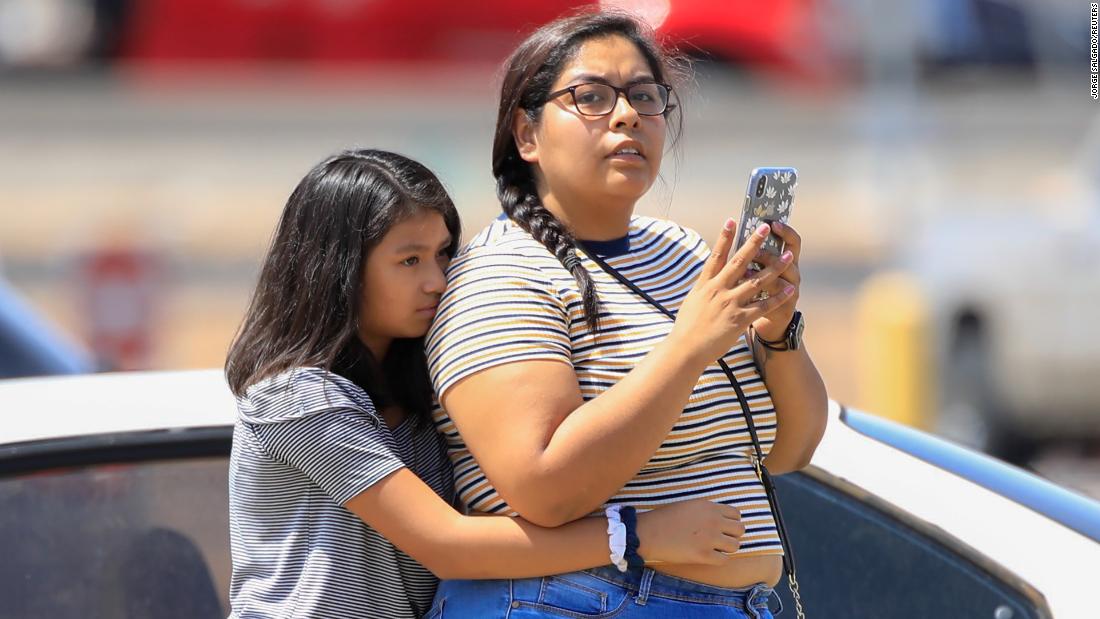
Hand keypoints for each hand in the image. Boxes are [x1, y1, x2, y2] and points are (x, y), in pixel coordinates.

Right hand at [635, 498, 744, 565]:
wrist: (649, 533)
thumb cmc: (664, 518)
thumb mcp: (688, 506)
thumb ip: (706, 511)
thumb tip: (721, 520)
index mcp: (709, 507)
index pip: (736, 514)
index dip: (732, 522)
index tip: (724, 527)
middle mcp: (714, 521)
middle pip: (740, 530)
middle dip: (732, 535)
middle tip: (721, 539)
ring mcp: (710, 539)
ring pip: (735, 546)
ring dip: (727, 548)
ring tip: (715, 549)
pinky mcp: (704, 555)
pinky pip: (724, 560)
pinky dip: (718, 559)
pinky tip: (708, 557)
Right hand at [669, 218, 796, 363]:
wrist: (685, 349)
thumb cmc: (687, 327)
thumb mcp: (693, 300)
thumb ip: (704, 286)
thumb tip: (709, 275)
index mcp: (705, 284)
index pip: (716, 255)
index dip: (725, 237)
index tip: (732, 220)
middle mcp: (718, 290)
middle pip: (739, 262)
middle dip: (754, 243)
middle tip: (766, 227)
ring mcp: (729, 304)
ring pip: (757, 281)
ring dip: (775, 267)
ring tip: (789, 255)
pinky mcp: (739, 320)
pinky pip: (763, 306)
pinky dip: (777, 297)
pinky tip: (789, 289)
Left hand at [749, 221, 801, 341]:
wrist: (770, 321)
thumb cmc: (761, 290)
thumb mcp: (758, 270)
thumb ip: (752, 255)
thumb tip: (739, 231)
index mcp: (787, 260)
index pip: (793, 241)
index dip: (786, 231)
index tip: (772, 222)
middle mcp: (793, 272)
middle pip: (790, 255)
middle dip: (775, 247)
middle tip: (760, 242)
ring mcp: (793, 289)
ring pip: (786, 275)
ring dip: (770, 267)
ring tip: (752, 264)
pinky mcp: (787, 306)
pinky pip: (779, 297)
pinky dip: (767, 292)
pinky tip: (752, 286)